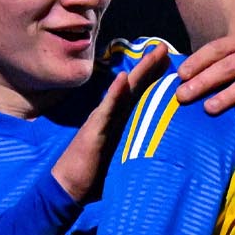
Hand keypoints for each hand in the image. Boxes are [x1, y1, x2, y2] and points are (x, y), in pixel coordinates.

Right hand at [48, 42, 170, 201]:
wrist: (67, 188)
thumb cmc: (90, 176)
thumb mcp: (117, 161)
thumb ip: (131, 152)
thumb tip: (152, 155)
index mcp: (116, 122)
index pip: (136, 96)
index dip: (150, 79)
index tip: (167, 62)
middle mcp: (109, 117)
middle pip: (133, 87)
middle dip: (149, 66)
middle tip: (163, 46)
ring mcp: (101, 121)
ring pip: (123, 92)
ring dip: (138, 72)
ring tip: (152, 53)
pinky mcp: (94, 131)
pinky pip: (106, 109)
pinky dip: (115, 93)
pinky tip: (123, 77)